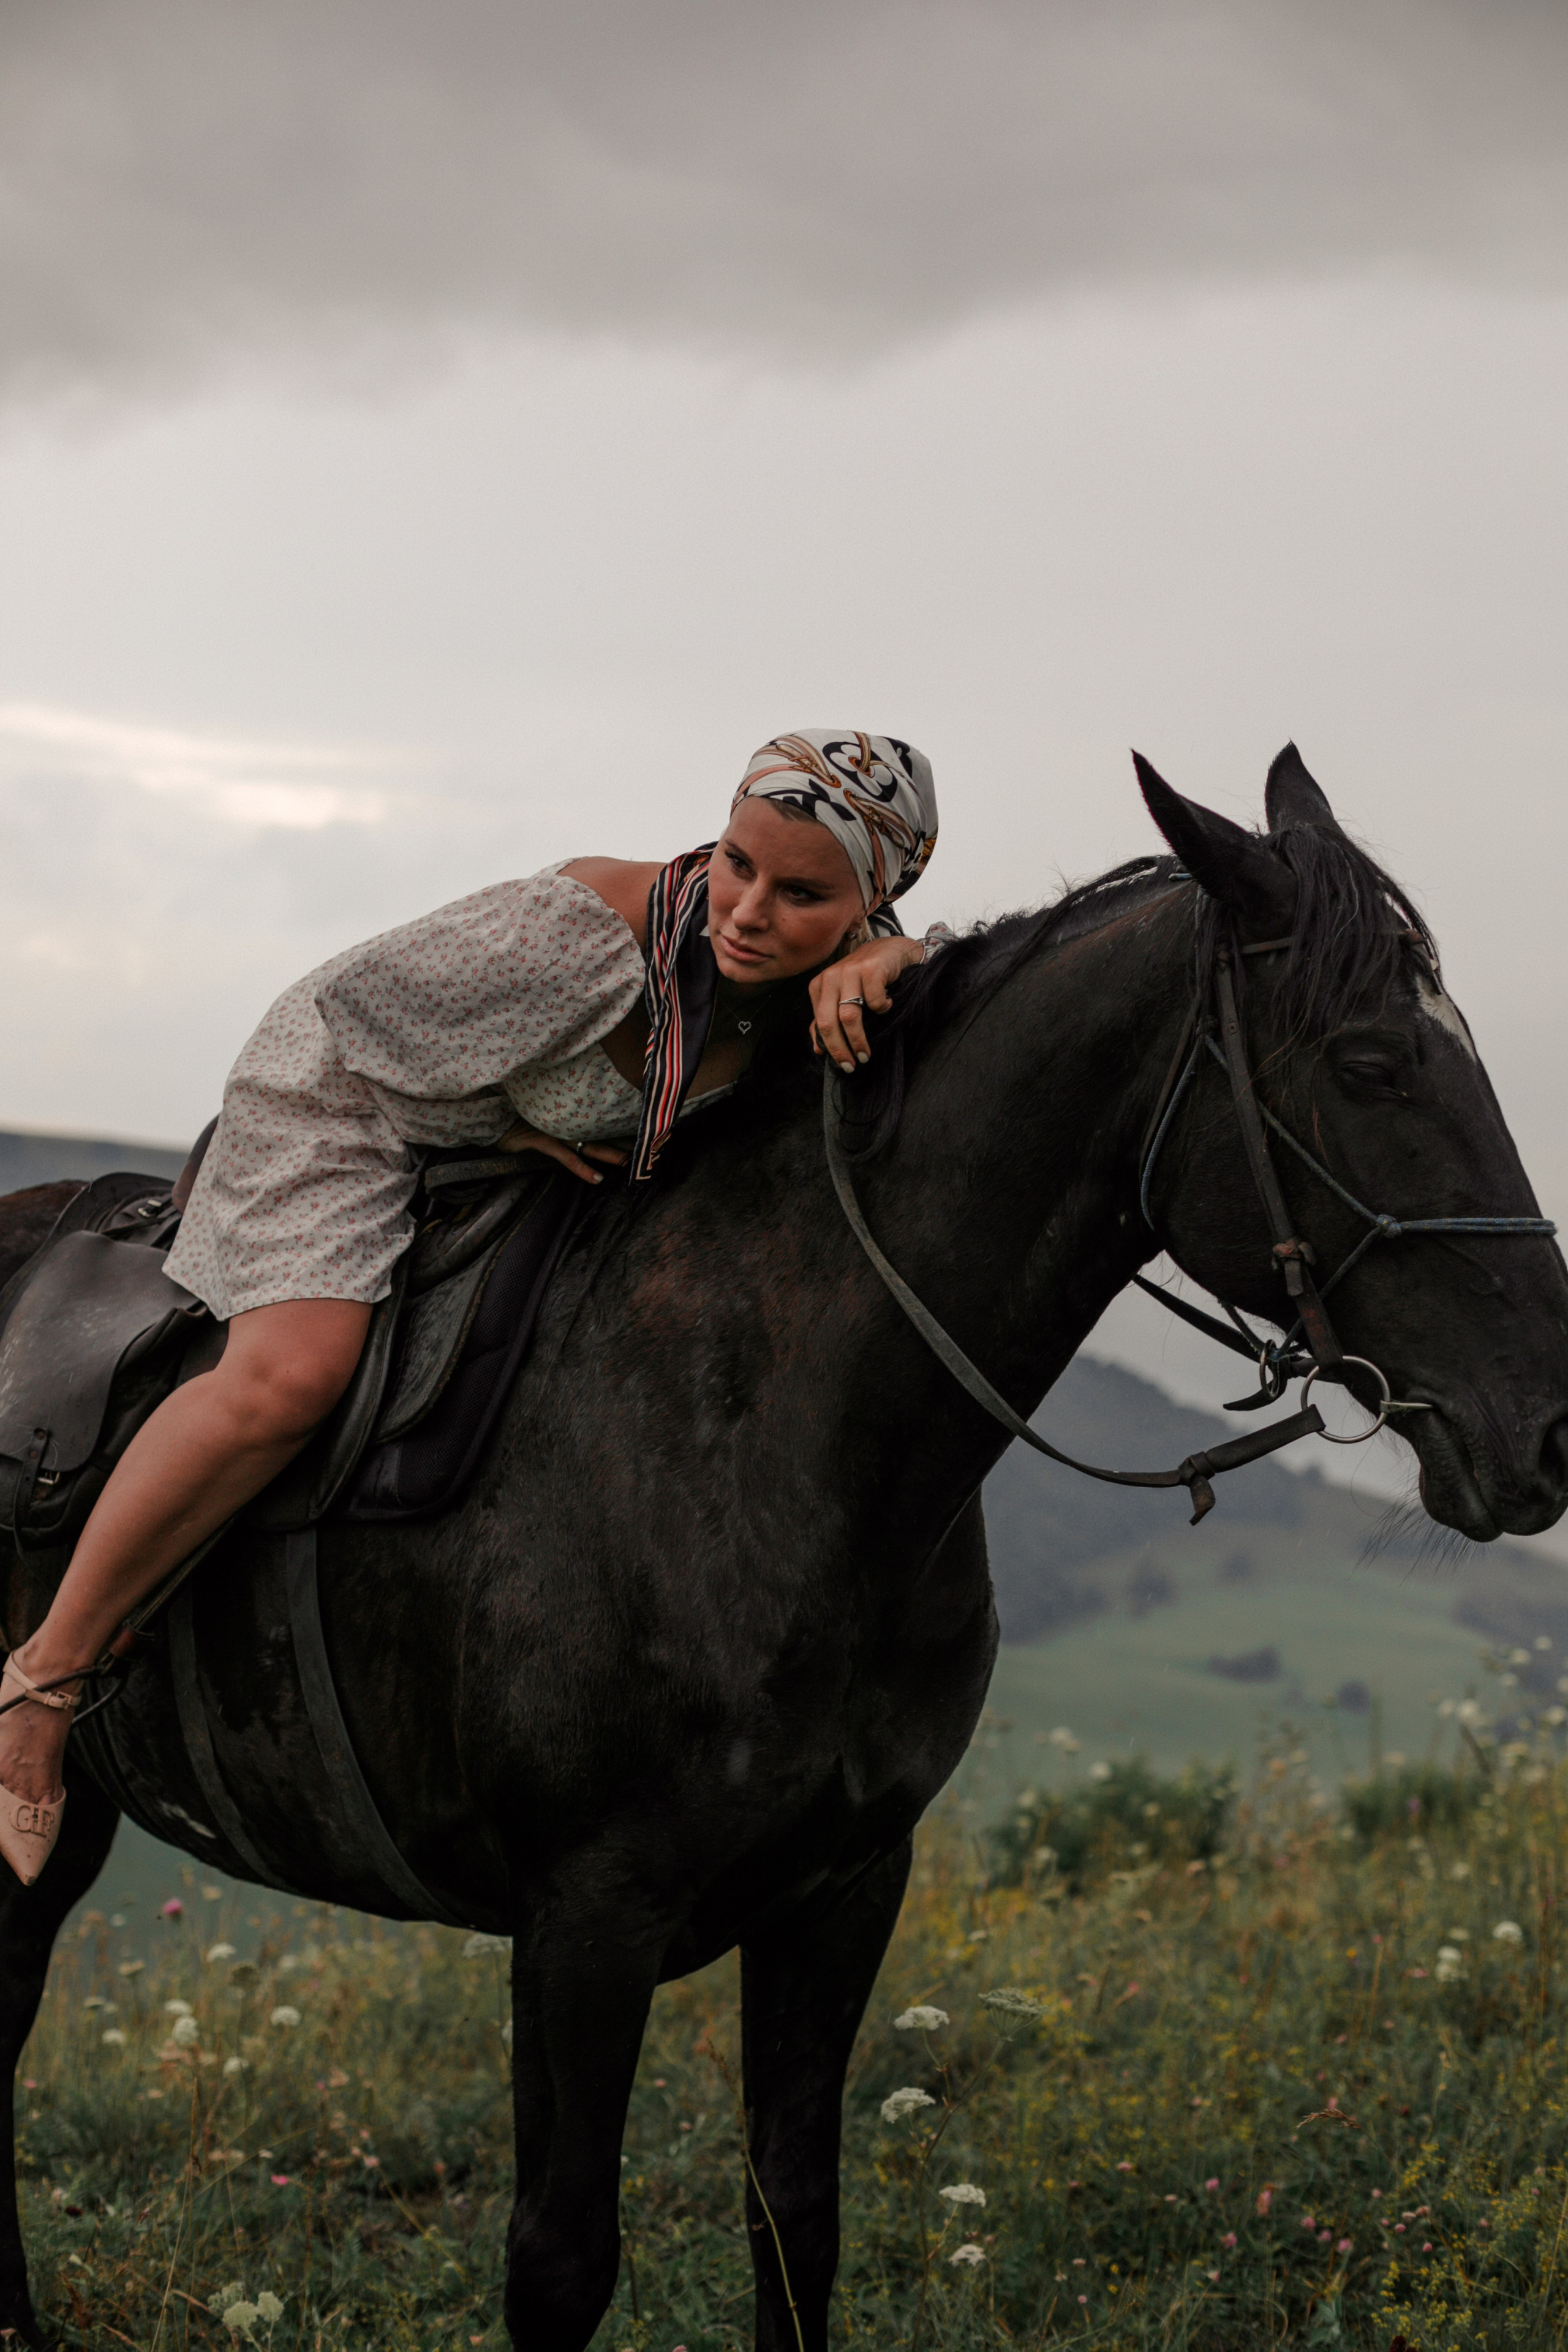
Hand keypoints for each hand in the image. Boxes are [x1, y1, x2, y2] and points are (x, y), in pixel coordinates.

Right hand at [496, 1121, 628, 1185]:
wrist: (491, 1121)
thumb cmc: (517, 1125)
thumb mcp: (544, 1126)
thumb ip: (562, 1128)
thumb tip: (582, 1138)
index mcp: (567, 1119)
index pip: (598, 1125)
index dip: (618, 1132)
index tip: (640, 1138)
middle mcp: (564, 1123)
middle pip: (600, 1132)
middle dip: (622, 1142)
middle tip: (647, 1147)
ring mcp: (554, 1130)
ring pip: (589, 1143)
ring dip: (609, 1155)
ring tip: (628, 1164)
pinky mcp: (542, 1140)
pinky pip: (566, 1156)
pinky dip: (581, 1168)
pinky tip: (596, 1178)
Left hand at [809, 935, 927, 1073]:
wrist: (892, 950)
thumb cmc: (867, 977)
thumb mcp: (842, 996)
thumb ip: (828, 1019)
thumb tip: (818, 1049)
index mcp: (820, 985)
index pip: (820, 1023)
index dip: (831, 1048)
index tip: (844, 1064)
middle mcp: (831, 977)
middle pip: (829, 1022)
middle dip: (840, 1049)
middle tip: (853, 1065)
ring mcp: (850, 971)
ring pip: (849, 1016)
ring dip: (859, 1040)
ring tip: (867, 1053)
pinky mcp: (871, 968)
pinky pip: (874, 1001)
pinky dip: (883, 1009)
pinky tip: (888, 1005)